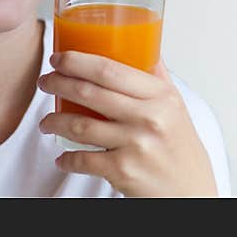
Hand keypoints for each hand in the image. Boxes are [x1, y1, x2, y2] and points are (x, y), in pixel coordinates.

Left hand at [37, 51, 217, 196]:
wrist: (191, 193)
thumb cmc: (181, 148)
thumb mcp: (176, 106)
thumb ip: (156, 76)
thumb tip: (142, 42)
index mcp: (160, 96)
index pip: (109, 69)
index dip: (76, 61)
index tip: (58, 58)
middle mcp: (149, 117)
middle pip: (89, 92)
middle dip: (58, 83)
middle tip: (44, 82)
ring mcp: (135, 144)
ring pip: (80, 125)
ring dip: (54, 121)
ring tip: (46, 122)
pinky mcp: (124, 171)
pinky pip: (83, 160)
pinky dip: (67, 159)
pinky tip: (62, 157)